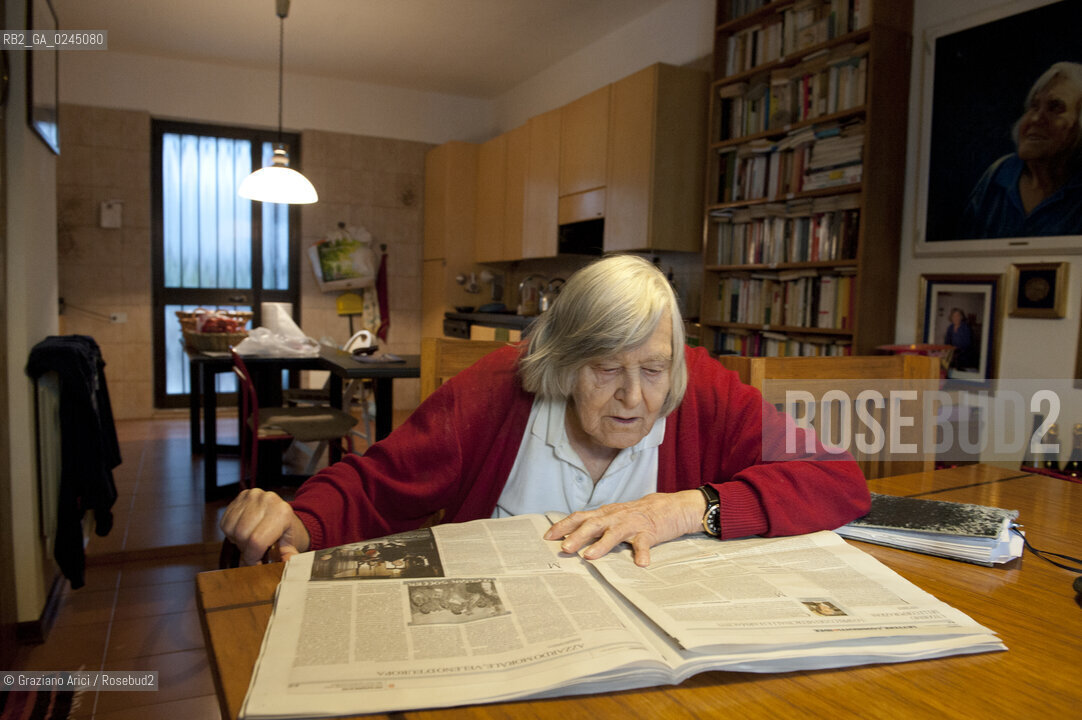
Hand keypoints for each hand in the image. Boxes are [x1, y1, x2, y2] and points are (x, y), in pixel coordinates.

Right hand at [219, 489, 310, 565]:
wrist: (281, 512)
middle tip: (254, 551)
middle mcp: (268, 500)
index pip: (257, 541)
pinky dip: (231, 532)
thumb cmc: (284, 530)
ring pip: (232, 529)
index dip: (252, 557)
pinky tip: (243, 531)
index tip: (255, 564)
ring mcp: (253, 496)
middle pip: (242, 535)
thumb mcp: (289, 544)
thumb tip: (284, 568)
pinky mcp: (241, 496)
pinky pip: (226, 522)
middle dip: (246, 549)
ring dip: (238, 540)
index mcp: (282, 513)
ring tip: (250, 540)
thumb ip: (286, 557)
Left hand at [543, 490, 705, 566]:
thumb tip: (571, 536)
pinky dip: (642, 553)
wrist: (669, 507)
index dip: (564, 526)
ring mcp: (632, 524)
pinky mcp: (649, 532)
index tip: (548, 537)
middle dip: (577, 536)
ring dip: (601, 545)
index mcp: (605, 514)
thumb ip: (596, 524)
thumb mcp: (614, 516)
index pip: (580, 517)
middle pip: (593, 524)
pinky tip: (641, 563)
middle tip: (564, 548)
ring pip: (614, 533)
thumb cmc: (637, 515)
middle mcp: (615, 517)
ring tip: (590, 556)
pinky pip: (645, 543)